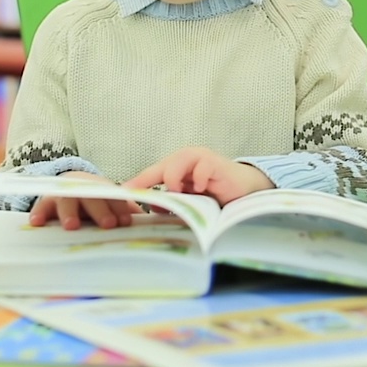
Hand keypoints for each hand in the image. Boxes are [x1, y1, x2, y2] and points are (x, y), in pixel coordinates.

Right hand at [29, 171, 143, 230]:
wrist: (71, 182)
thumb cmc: (97, 201)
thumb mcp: (112, 204)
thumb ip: (126, 212)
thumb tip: (148, 226)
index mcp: (103, 190)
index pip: (114, 198)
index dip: (120, 209)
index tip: (126, 222)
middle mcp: (84, 190)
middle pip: (92, 199)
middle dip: (100, 211)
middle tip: (108, 225)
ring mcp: (64, 195)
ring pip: (67, 202)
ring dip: (69, 213)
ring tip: (72, 226)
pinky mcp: (45, 202)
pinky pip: (40, 207)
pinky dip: (38, 214)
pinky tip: (37, 223)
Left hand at [123, 147, 274, 204]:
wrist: (244, 189)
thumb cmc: (216, 193)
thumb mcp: (190, 199)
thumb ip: (173, 201)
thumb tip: (152, 208)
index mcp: (176, 167)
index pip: (151, 174)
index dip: (137, 183)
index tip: (122, 194)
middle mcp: (185, 159)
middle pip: (160, 167)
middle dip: (150, 181)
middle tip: (146, 198)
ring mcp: (200, 158)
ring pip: (176, 163)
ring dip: (174, 180)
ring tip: (180, 192)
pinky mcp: (215, 162)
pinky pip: (201, 168)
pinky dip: (198, 180)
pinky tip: (203, 189)